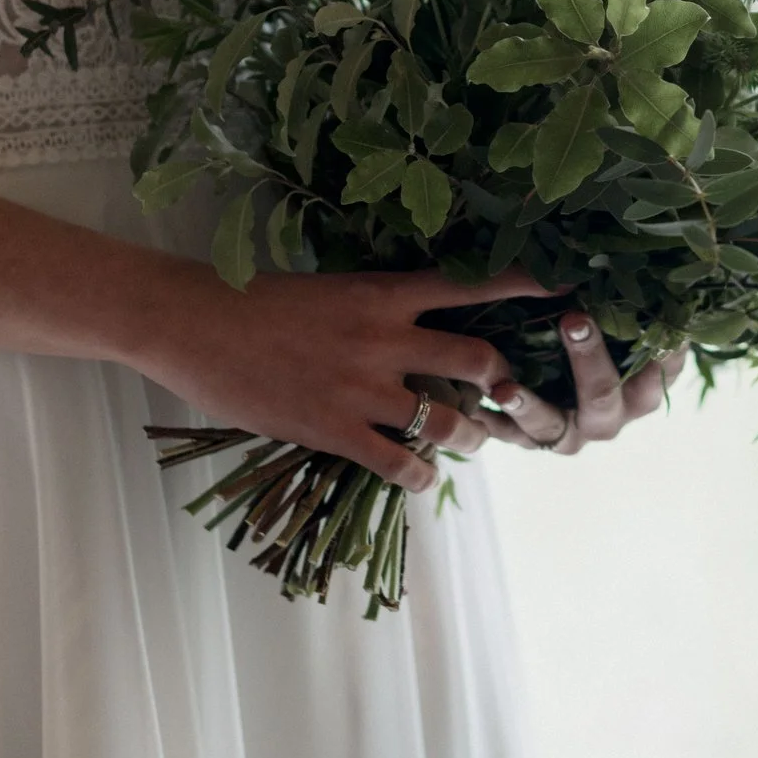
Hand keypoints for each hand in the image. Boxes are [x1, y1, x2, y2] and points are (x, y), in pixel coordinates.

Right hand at [125, 265, 534, 494]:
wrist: (191, 321)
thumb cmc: (253, 298)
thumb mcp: (329, 289)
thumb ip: (378, 307)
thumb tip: (419, 321)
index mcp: (383, 292)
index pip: (472, 284)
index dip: (525, 287)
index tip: (565, 288)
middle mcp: (384, 338)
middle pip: (479, 360)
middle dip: (505, 381)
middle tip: (510, 393)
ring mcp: (360, 387)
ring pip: (449, 420)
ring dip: (469, 434)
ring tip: (469, 438)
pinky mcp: (333, 429)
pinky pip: (400, 463)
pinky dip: (421, 473)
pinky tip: (421, 473)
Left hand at [467, 310, 688, 454]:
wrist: (541, 361)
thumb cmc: (587, 324)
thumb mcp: (608, 310)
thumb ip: (623, 296)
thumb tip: (648, 256)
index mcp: (639, 387)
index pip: (660, 372)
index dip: (661, 351)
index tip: (651, 321)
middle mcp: (609, 415)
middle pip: (605, 399)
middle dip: (590, 360)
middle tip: (573, 320)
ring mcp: (568, 432)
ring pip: (552, 427)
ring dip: (529, 407)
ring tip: (504, 388)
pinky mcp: (528, 437)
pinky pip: (508, 435)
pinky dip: (490, 420)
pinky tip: (472, 404)